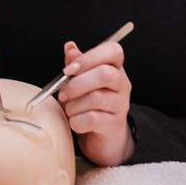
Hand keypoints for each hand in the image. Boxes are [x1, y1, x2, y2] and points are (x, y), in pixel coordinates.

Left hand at [58, 35, 132, 166]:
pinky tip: (76, 122)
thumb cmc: (89, 105)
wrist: (102, 137)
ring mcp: (121, 105)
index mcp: (114, 68)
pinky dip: (76, 121)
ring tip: (70, 109)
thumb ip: (76, 65)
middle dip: (76, 84)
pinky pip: (92, 119)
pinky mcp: (114, 124)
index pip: (113, 51)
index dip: (89, 57)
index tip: (69, 69)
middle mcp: (122, 84)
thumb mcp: (80, 82)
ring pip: (96, 98)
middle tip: (63, 93)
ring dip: (74, 105)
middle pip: (104, 74)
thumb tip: (70, 47)